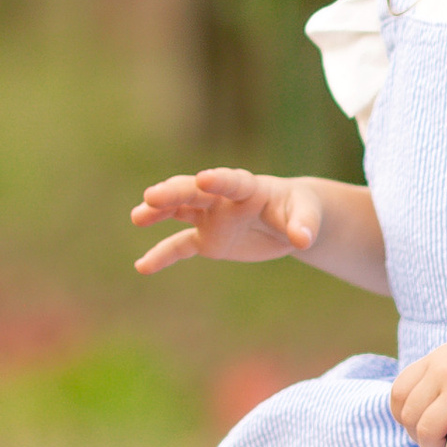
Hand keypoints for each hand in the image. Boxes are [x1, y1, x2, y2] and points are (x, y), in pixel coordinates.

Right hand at [131, 169, 322, 273]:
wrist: (290, 219)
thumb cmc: (299, 210)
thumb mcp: (308, 216)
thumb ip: (303, 225)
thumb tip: (303, 240)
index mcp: (249, 188)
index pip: (232, 182)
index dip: (219, 181)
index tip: (203, 179)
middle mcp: (223, 200)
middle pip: (195, 193)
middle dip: (174, 194)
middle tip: (151, 196)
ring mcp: (212, 218)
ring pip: (180, 212)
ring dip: (159, 213)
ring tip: (138, 217)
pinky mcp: (208, 240)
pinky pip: (180, 246)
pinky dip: (163, 256)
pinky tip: (142, 266)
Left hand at [390, 319, 446, 446]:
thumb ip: (442, 376)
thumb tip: (428, 408)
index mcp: (435, 360)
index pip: (397, 394)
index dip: (402, 419)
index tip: (419, 428)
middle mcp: (443, 372)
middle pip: (409, 417)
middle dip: (418, 439)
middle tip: (437, 446)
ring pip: (427, 430)